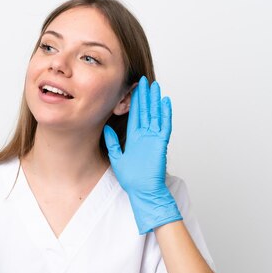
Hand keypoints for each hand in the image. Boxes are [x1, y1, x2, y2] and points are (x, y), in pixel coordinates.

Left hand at [104, 76, 181, 233]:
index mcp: (135, 138)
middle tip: (144, 81)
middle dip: (145, 96)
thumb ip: (112, 142)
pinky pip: (164, 125)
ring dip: (155, 100)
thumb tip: (106, 128)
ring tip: (155, 86)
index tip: (134, 89)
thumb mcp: (117, 158)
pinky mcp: (161, 143)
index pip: (135, 115)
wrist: (143, 191)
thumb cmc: (132, 180)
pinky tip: (165, 101)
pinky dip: (165, 113)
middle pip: (145, 111)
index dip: (134, 101)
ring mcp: (154, 138)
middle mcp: (145, 135)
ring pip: (155, 114)